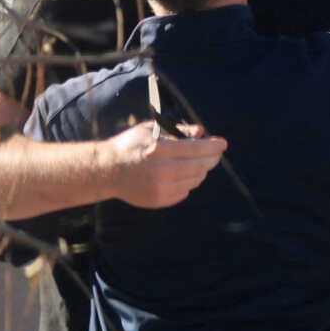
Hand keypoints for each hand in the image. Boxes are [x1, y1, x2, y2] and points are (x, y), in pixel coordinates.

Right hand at [102, 118, 226, 208]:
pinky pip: (184, 192)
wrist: (107, 171)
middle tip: (214, 154)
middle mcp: (162, 170)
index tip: (222, 144)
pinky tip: (179, 174)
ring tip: (195, 163)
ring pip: (195, 180)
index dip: (213, 146)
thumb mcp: (151, 130)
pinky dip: (187, 182)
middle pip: (200, 166)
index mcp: (160, 150)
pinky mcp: (160, 200)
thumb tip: (201, 132)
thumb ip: (178, 131)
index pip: (197, 149)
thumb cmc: (130, 145)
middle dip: (211, 159)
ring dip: (200, 170)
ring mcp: (161, 188)